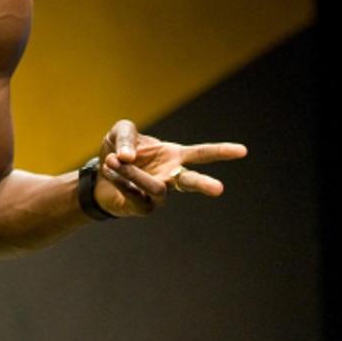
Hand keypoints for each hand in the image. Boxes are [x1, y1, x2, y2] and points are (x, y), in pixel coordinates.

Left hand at [94, 119, 246, 216]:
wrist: (98, 175)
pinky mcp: (143, 208)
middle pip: (191, 181)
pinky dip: (120, 181)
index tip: (243, 151)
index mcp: (173, 156)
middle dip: (204, 184)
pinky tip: (109, 171)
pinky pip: (135, 195)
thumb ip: (126, 137)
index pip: (202, 154)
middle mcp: (170, 177)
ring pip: (156, 187)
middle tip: (219, 189)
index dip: (221, 151)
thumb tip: (128, 156)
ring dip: (132, 173)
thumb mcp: (120, 132)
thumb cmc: (118, 152)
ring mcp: (158, 195)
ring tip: (113, 161)